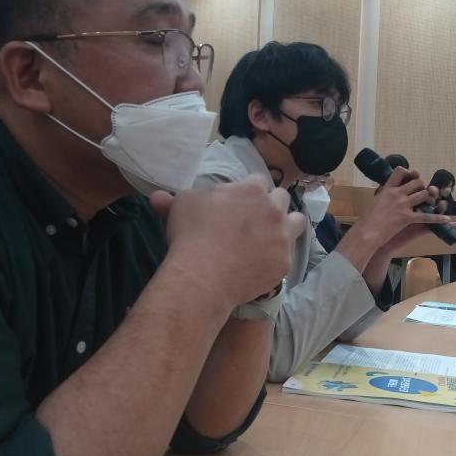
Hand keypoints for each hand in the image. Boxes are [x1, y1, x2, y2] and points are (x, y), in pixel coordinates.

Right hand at [150, 175, 306, 309]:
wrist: (203, 276)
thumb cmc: (190, 234)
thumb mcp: (180, 206)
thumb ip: (175, 198)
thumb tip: (158, 197)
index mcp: (251, 190)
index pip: (258, 180)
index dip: (249, 191)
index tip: (241, 202)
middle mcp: (273, 209)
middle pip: (282, 198)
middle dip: (271, 204)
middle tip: (255, 218)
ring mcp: (282, 236)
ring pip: (297, 221)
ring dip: (287, 224)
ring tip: (272, 235)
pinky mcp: (284, 262)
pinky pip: (288, 253)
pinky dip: (278, 255)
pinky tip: (264, 261)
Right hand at [357, 168, 448, 249]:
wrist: (366, 233)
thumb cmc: (367, 220)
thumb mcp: (374, 202)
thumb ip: (383, 195)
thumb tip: (387, 192)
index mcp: (387, 189)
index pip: (400, 172)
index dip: (408, 172)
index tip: (411, 176)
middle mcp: (397, 194)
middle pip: (417, 182)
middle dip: (422, 186)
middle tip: (423, 191)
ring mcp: (403, 205)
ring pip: (424, 194)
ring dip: (430, 198)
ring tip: (433, 202)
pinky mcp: (407, 218)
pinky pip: (427, 216)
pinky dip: (438, 218)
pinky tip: (447, 219)